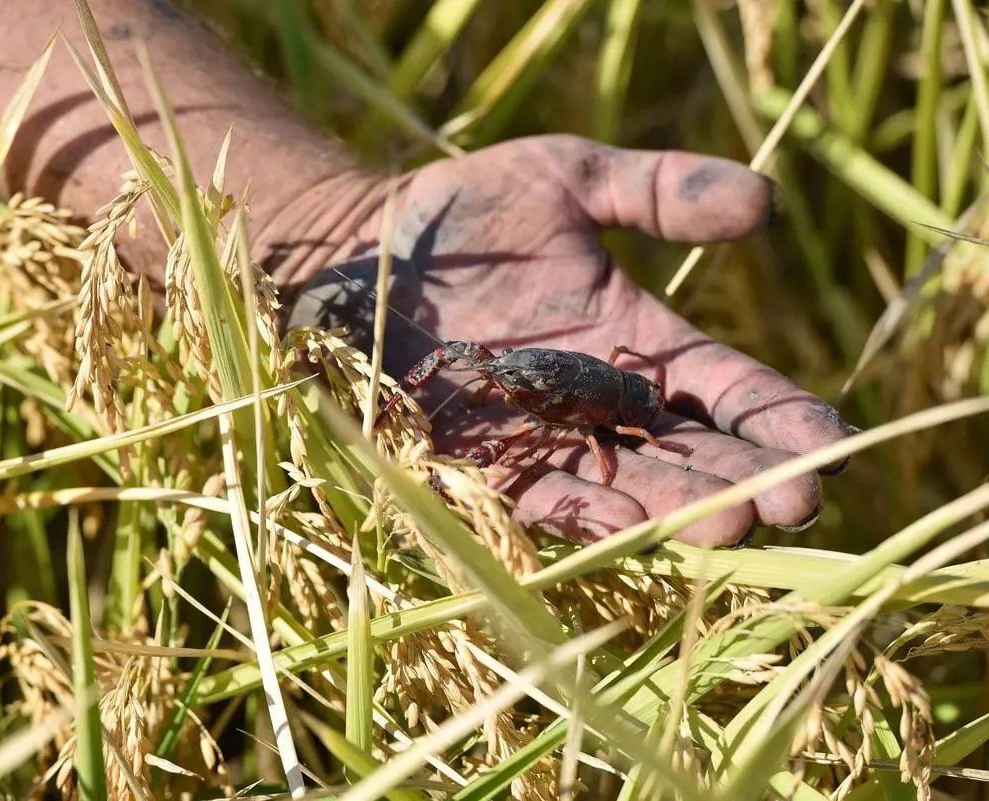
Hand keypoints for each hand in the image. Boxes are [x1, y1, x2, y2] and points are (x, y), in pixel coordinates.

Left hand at [285, 135, 852, 547]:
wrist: (355, 247)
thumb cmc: (463, 210)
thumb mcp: (570, 177)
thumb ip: (660, 191)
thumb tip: (768, 202)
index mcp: (634, 341)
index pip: (725, 390)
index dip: (780, 418)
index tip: (833, 445)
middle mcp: (597, 403)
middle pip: (689, 452)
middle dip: (746, 480)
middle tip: (798, 503)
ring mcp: (540, 439)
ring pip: (628, 487)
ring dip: (681, 510)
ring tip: (736, 527)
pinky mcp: (476, 464)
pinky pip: (540, 499)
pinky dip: (587, 517)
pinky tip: (633, 528)